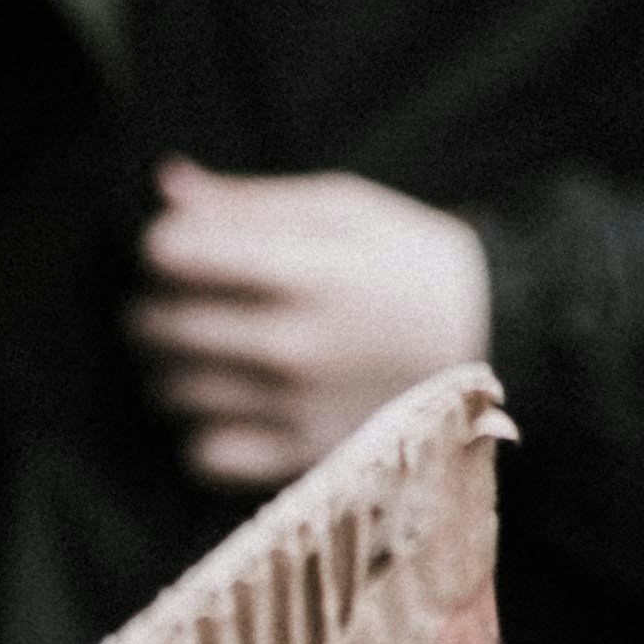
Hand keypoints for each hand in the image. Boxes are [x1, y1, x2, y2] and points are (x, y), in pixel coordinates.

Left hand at [128, 162, 490, 492]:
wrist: (495, 336)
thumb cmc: (407, 257)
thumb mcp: (340, 205)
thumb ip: (247, 202)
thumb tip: (166, 187)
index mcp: (303, 272)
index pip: (174, 257)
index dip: (157, 245)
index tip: (175, 245)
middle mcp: (294, 347)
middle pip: (162, 328)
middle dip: (148, 304)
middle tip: (174, 296)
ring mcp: (298, 410)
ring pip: (174, 392)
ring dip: (164, 366)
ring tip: (193, 347)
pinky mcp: (309, 457)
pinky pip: (207, 455)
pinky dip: (196, 428)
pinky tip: (220, 402)